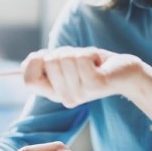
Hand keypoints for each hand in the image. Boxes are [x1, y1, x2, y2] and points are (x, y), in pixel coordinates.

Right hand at [21, 47, 151, 107]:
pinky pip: (81, 58)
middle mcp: (65, 98)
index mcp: (55, 94)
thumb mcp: (65, 64)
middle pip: (48, 63)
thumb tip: (27, 62)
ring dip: (79, 52)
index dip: (35, 62)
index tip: (48, 56)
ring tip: (91, 63)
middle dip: (64, 52)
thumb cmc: (94, 65)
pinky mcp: (94, 85)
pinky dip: (90, 53)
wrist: (125, 73)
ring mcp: (80, 93)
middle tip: (80, 61)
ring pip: (65, 58)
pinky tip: (99, 64)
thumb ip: (45, 64)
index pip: (29, 80)